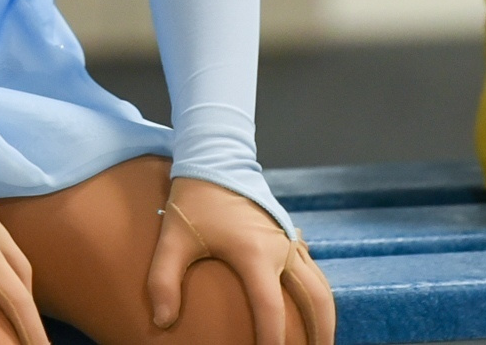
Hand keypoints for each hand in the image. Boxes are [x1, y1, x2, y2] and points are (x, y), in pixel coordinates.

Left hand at [146, 177, 335, 344]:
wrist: (216, 158)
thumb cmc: (193, 200)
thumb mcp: (172, 238)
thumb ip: (163, 280)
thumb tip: (160, 322)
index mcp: (254, 251)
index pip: (270, 306)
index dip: (272, 338)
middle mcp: (280, 247)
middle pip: (315, 298)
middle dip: (320, 332)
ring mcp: (288, 239)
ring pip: (320, 284)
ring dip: (325, 316)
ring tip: (322, 342)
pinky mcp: (289, 234)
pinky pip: (313, 270)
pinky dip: (318, 294)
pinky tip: (311, 312)